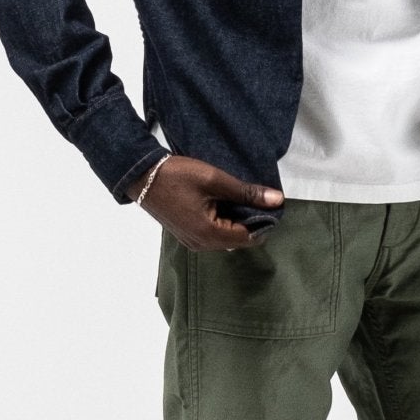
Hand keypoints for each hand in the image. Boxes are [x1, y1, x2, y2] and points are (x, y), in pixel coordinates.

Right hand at [129, 155, 283, 249]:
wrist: (142, 176)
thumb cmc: (177, 176)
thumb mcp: (215, 180)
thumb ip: (247, 192)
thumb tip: (277, 200)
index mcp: (209, 234)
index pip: (249, 238)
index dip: (263, 222)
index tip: (267, 204)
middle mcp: (201, 244)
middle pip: (237, 240)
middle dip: (249, 221)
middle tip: (254, 197)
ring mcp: (192, 241)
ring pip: (225, 237)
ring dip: (235, 221)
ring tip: (238, 197)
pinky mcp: (186, 234)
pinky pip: (212, 234)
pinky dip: (222, 221)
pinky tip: (222, 202)